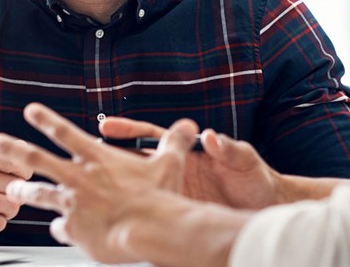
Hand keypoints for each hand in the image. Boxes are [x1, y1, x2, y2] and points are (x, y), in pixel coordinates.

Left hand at [0, 103, 198, 263]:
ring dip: (23, 192)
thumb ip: (174, 142)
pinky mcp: (75, 230)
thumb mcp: (169, 163)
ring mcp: (74, 204)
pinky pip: (61, 229)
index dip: (46, 119)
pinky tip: (59, 232)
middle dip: (13, 149)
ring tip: (11, 191)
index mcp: (98, 159)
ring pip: (39, 195)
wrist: (151, 229)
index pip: (65, 133)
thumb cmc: (160, 198)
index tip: (30, 111)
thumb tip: (189, 126)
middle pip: (37, 159)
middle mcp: (80, 178)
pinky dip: (60, 230)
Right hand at [100, 117, 278, 208]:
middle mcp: (176, 172)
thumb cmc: (257, 180)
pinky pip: (152, 215)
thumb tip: (212, 137)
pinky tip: (113, 223)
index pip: (151, 137)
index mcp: (188, 153)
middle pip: (134, 163)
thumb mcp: (244, 160)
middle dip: (107, 160)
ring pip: (137, 190)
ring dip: (114, 190)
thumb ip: (229, 148)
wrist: (267, 208)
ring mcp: (175, 193)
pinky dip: (133, 218)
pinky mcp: (178, 214)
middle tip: (82, 157)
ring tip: (86, 192)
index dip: (128, 131)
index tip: (106, 127)